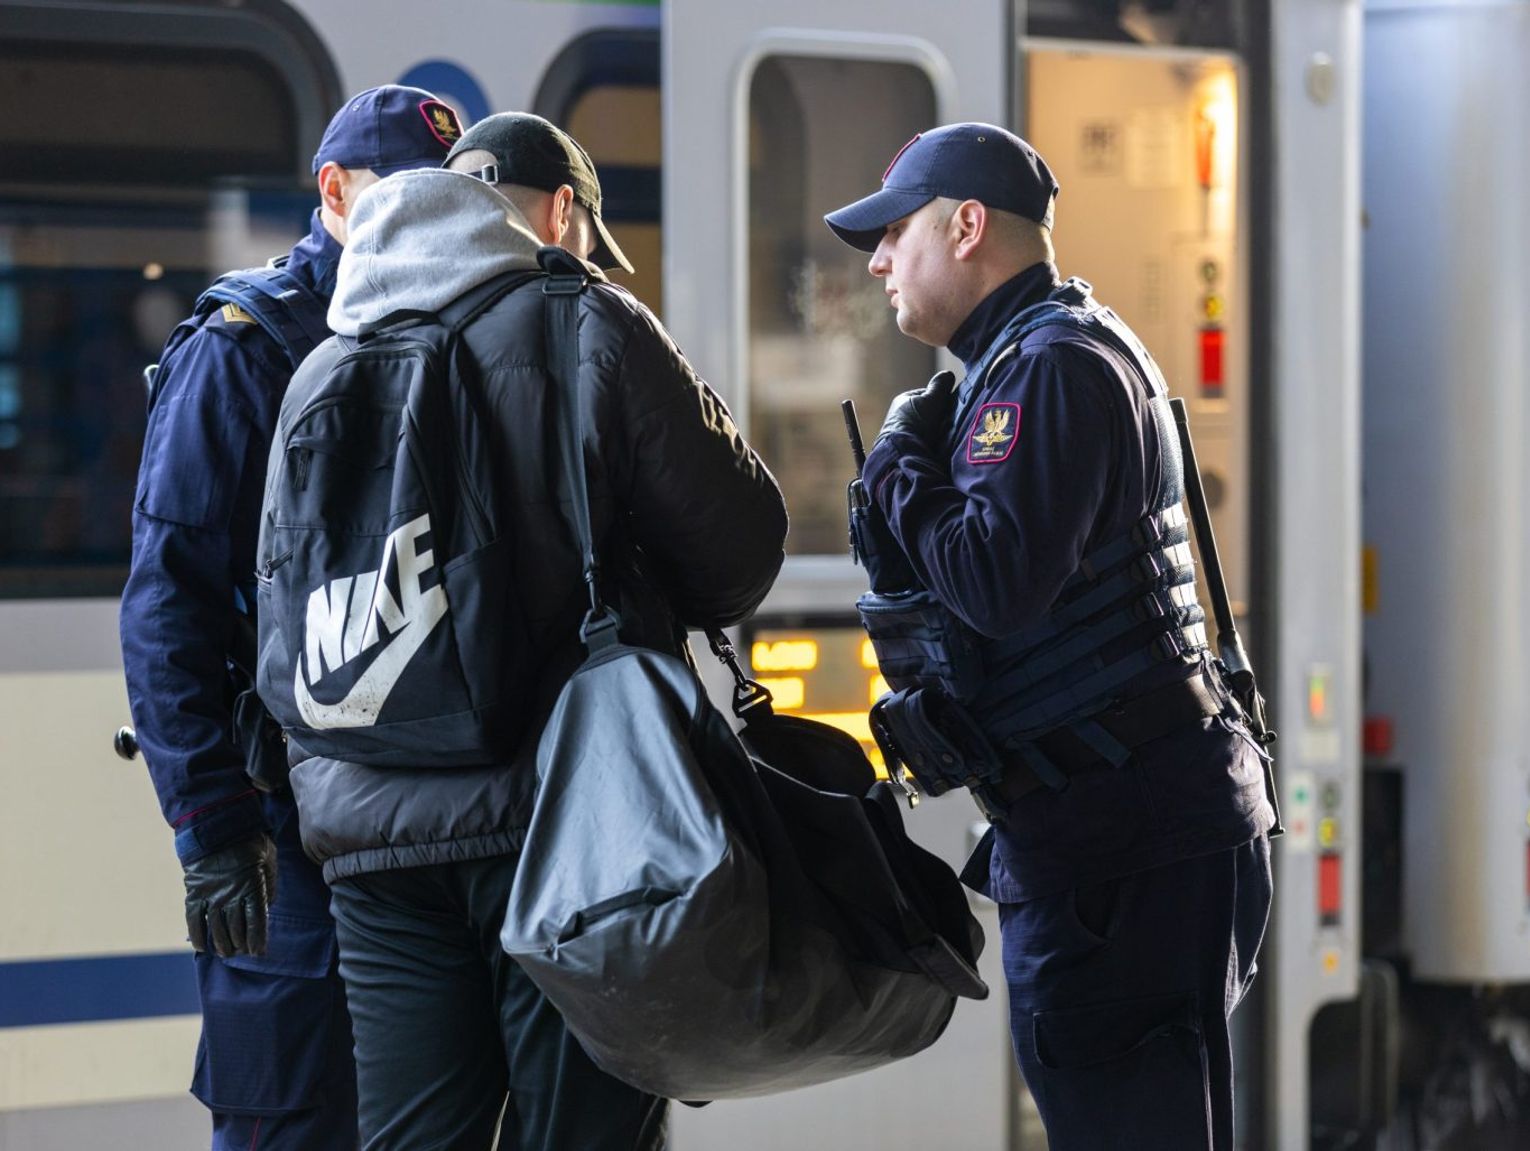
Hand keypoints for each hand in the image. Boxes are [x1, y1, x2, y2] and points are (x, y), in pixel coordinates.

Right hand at [183, 833, 276, 956]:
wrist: (219, 827)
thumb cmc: (251, 843)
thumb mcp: (270, 862)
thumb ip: (269, 887)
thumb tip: (267, 909)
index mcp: (253, 888)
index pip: (256, 923)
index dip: (257, 941)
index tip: (258, 952)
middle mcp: (231, 896)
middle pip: (235, 930)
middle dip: (240, 944)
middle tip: (242, 951)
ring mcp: (210, 896)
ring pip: (215, 929)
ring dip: (221, 944)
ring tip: (226, 952)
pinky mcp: (194, 892)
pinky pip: (193, 920)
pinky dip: (196, 935)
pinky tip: (201, 946)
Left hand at [877, 370, 956, 447]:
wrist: (901, 451)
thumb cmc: (916, 422)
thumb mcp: (931, 399)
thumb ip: (940, 386)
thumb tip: (948, 374)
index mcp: (902, 401)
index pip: (925, 395)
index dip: (939, 400)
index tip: (948, 407)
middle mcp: (898, 415)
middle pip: (925, 412)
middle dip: (937, 416)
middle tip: (948, 423)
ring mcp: (899, 432)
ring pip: (924, 428)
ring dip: (934, 431)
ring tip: (942, 436)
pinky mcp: (902, 448)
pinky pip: (920, 441)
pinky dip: (928, 442)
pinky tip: (935, 446)